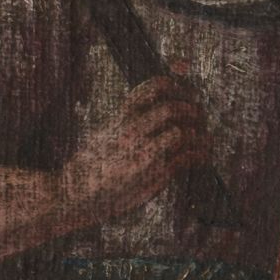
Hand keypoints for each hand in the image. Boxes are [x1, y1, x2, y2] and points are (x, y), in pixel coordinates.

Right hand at [58, 74, 214, 227]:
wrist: (73, 195)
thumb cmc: (89, 169)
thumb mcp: (103, 136)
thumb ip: (124, 123)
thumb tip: (147, 113)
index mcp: (120, 118)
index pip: (151, 88)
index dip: (174, 84)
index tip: (185, 89)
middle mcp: (132, 131)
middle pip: (172, 108)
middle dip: (193, 110)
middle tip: (199, 117)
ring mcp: (142, 153)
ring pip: (182, 131)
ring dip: (200, 134)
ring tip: (205, 140)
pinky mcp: (152, 174)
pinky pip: (185, 158)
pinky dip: (200, 155)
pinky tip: (202, 158)